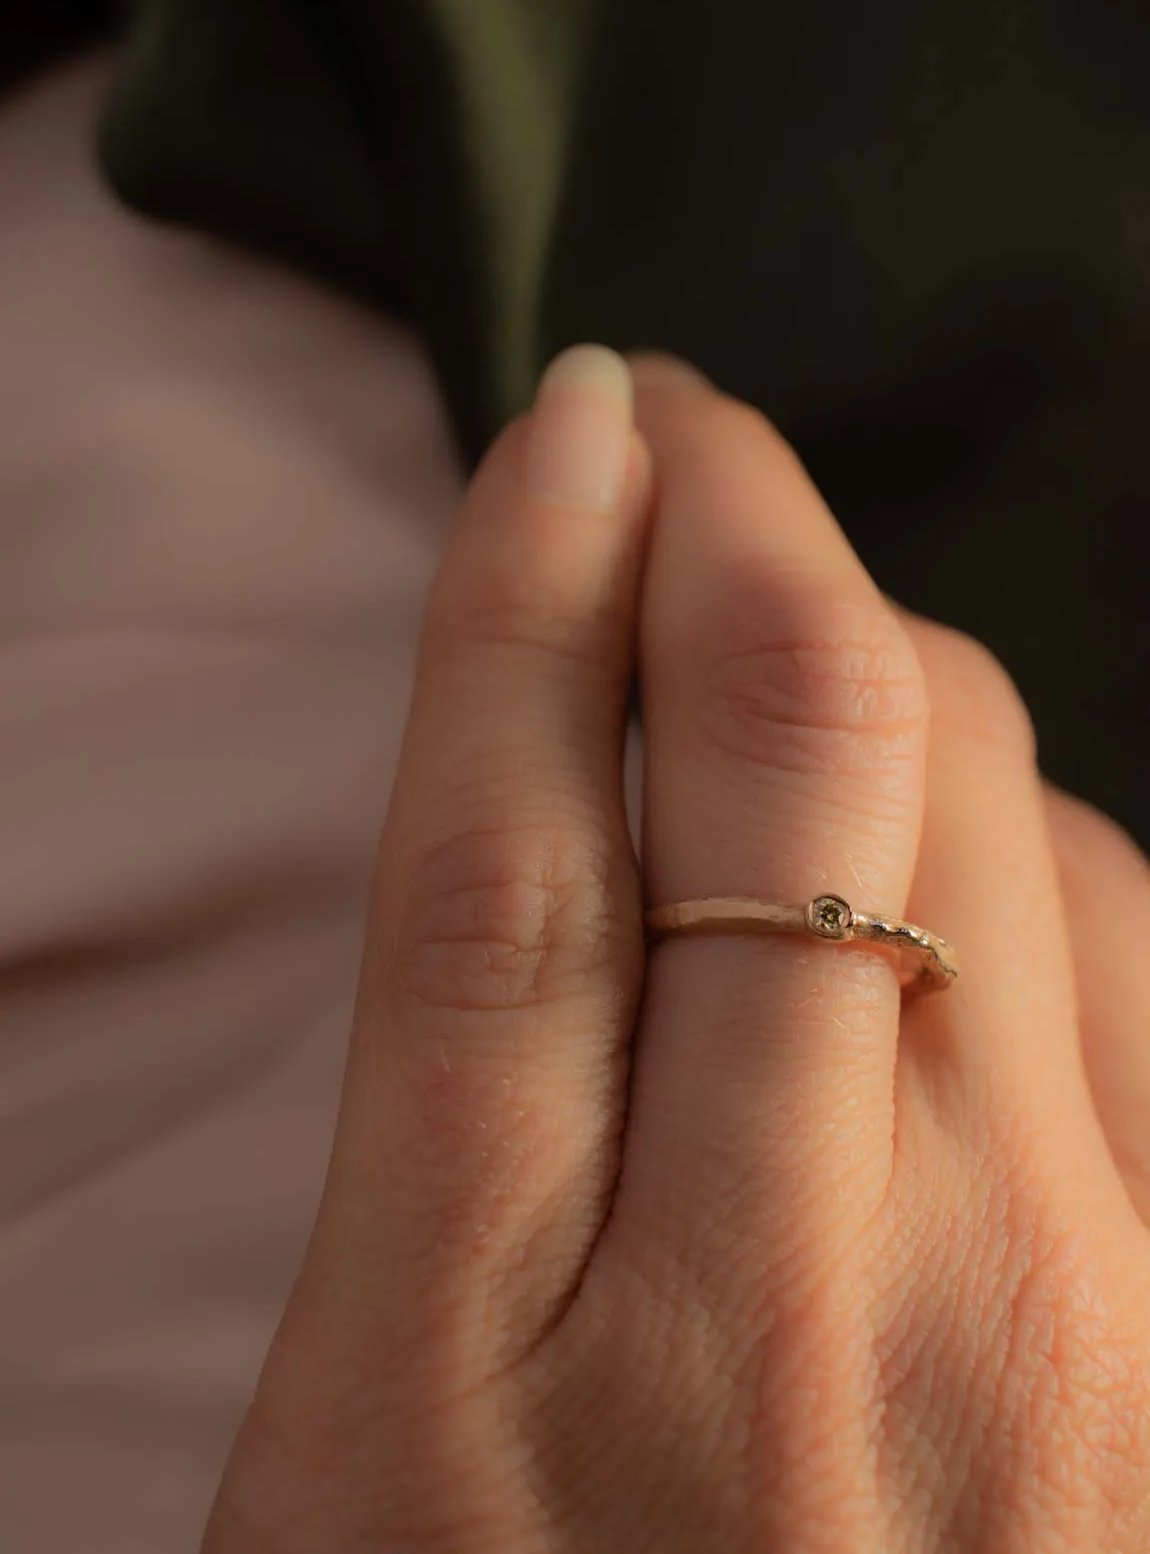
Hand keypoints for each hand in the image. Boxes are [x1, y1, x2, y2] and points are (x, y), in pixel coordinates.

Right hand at [201, 347, 1149, 1551]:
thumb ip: (463, 1114)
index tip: (569, 426)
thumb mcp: (368, 1439)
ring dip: (878, 657)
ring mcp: (1061, 1359)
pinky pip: (1142, 963)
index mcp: (472, 1388)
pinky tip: (961, 836)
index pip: (505, 856)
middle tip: (688, 437)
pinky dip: (1040, 833)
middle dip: (733, 528)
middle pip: (783, 774)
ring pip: (993, 826)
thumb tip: (563, 786)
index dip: (528, 588)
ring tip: (783, 622)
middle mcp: (792, 1340)